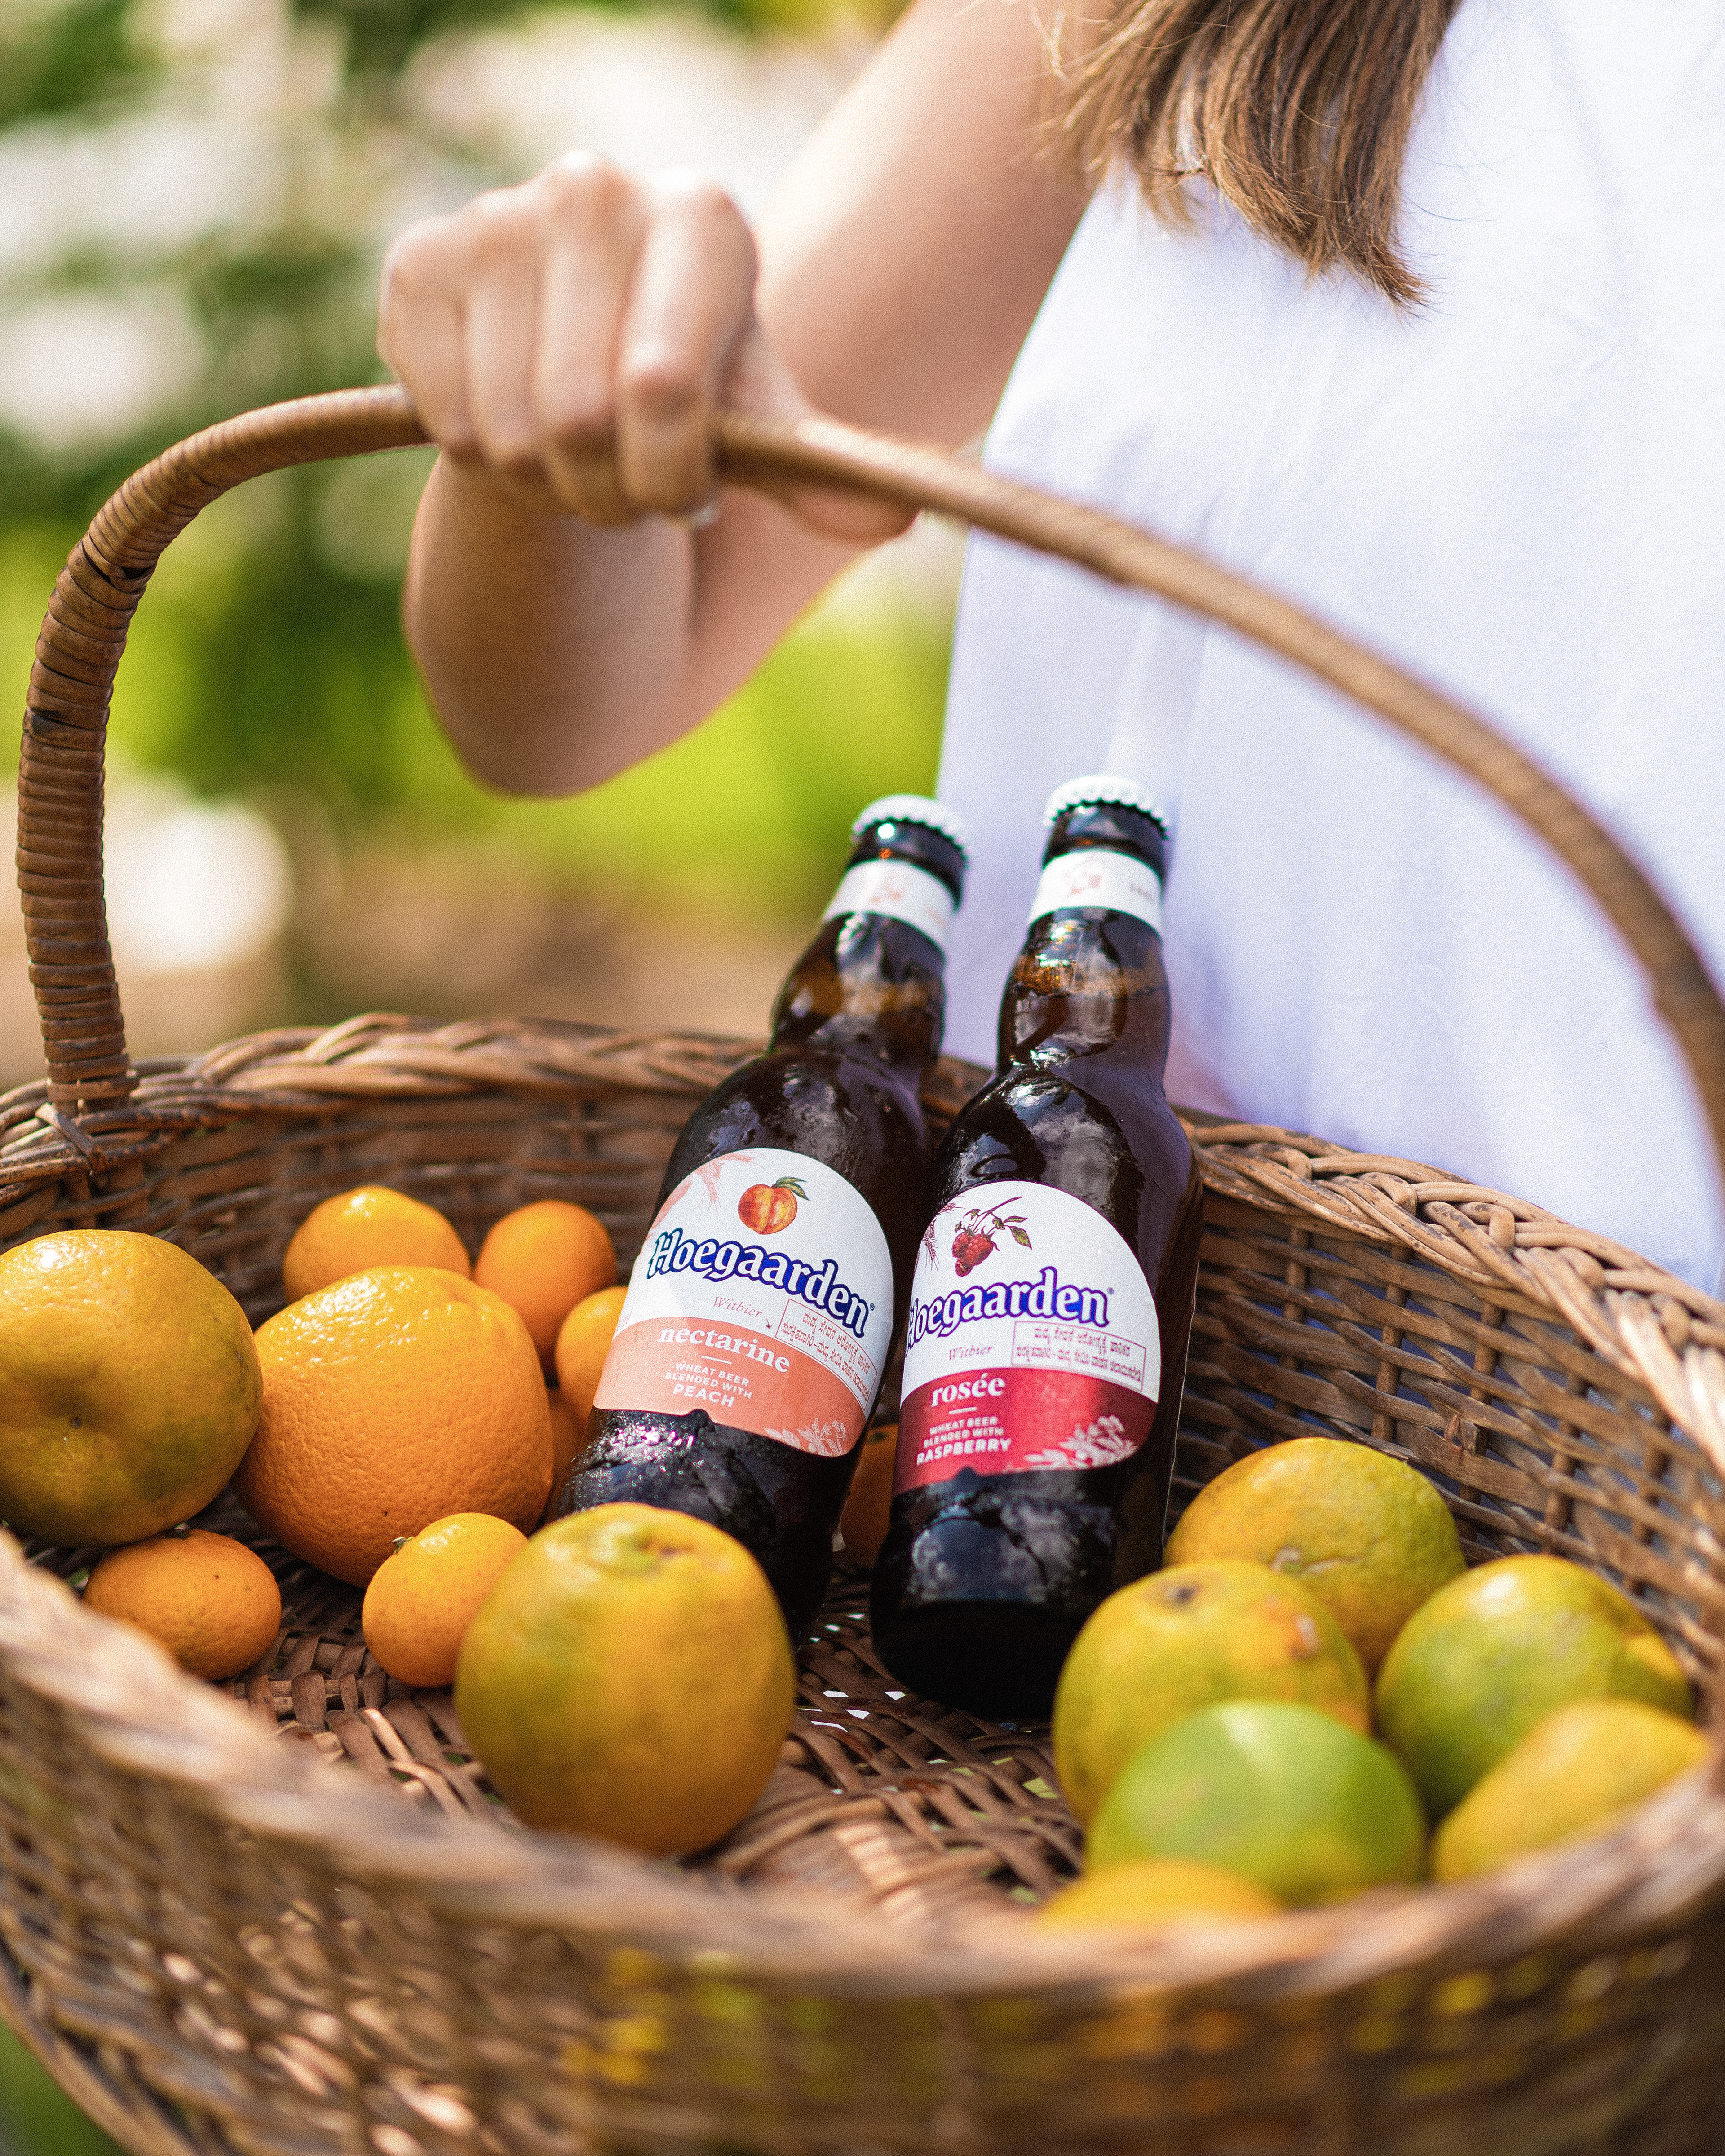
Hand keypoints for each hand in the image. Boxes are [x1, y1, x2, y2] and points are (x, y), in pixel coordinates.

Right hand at [378, 153, 907, 540]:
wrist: (584, 363)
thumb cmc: (689, 393)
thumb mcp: (758, 426)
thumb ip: (817, 473)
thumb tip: (889, 520)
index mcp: (700, 216)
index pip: (664, 389)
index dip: (670, 479)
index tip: (686, 496)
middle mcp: (595, 190)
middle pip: (581, 423)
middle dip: (608, 492)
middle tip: (622, 484)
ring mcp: (497, 219)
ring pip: (508, 434)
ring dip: (544, 484)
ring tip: (569, 456)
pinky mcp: (419, 264)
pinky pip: (445, 416)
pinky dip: (477, 453)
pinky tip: (507, 415)